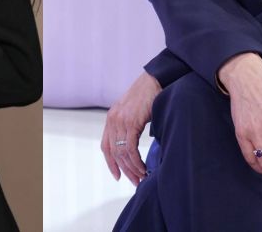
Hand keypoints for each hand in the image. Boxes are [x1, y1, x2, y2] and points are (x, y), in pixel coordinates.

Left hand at [101, 71, 160, 185]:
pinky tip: (143, 167)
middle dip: (124, 169)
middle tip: (135, 181)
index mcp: (112, 117)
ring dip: (132, 168)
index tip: (118, 176)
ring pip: (122, 152)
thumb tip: (135, 147)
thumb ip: (131, 126)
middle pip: (113, 152)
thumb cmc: (149, 95)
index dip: (111, 163)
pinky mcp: (130, 122)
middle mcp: (113, 120)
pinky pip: (130, 148)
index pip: (106, 146)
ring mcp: (120, 120)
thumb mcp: (134, 112)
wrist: (156, 80)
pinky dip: (136, 161)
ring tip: (141, 177)